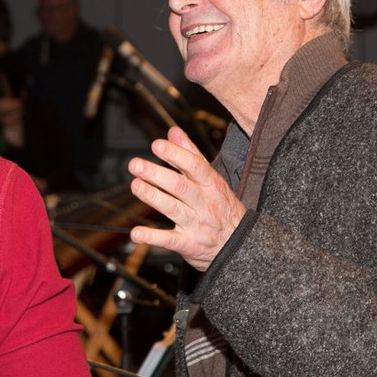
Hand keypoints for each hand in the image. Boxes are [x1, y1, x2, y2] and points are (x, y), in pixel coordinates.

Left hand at [128, 127, 245, 271]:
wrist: (241, 245)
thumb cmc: (223, 207)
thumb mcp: (213, 179)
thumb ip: (192, 155)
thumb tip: (173, 131)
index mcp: (211, 184)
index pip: (194, 166)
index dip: (175, 155)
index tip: (156, 145)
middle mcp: (204, 203)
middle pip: (180, 187)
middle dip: (157, 174)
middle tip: (136, 164)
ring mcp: (197, 224)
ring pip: (173, 209)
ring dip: (153, 197)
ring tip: (136, 186)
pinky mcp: (189, 244)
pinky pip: (169, 240)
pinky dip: (152, 237)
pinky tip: (136, 233)